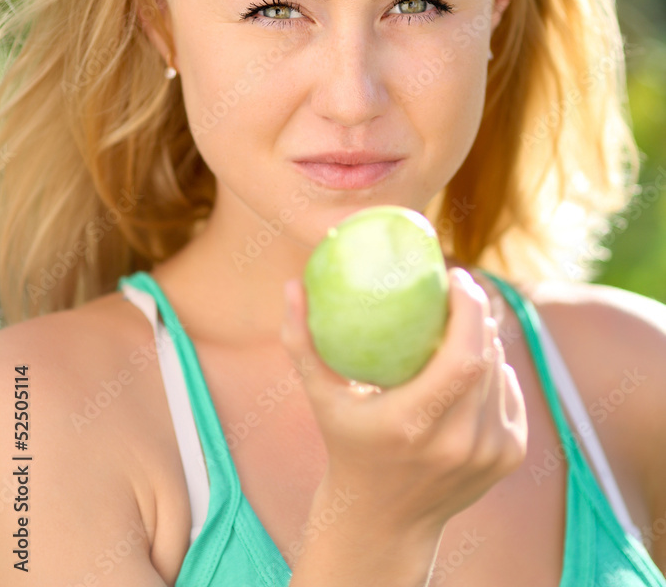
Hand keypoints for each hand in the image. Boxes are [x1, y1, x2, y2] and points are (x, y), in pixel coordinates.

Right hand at [280, 267, 527, 540]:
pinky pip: (510, 392)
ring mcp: (489, 453)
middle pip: (487, 357)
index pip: (463, 357)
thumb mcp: (321, 398)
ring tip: (461, 321)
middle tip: (457, 288)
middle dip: (477, 312)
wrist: (383, 523)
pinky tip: (472, 363)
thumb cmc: (347, 446)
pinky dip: (495, 369)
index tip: (454, 277)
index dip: (468, 310)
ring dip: (486, 338)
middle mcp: (458, 443)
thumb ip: (301, 342)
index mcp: (413, 424)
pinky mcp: (507, 457)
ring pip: (501, 371)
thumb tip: (291, 285)